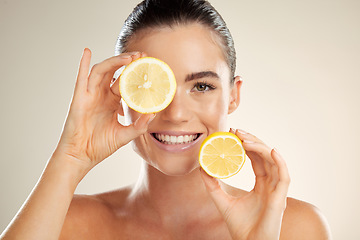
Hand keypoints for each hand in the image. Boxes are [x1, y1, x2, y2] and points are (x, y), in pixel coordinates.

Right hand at [54, 49, 153, 169]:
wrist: (81, 156)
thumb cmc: (100, 146)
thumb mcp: (125, 135)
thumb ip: (139, 125)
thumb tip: (153, 114)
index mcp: (112, 102)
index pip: (125, 83)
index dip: (136, 73)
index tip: (148, 66)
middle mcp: (101, 95)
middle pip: (115, 73)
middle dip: (128, 63)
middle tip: (142, 55)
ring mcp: (90, 95)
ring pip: (102, 71)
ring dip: (115, 62)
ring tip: (130, 57)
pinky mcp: (79, 98)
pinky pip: (81, 77)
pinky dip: (83, 64)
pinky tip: (87, 51)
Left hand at [200, 129, 289, 239]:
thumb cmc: (239, 226)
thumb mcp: (221, 200)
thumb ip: (212, 184)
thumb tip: (202, 168)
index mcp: (260, 184)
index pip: (256, 159)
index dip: (247, 145)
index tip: (234, 133)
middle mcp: (270, 184)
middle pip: (265, 156)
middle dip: (252, 141)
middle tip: (237, 131)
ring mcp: (276, 190)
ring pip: (273, 162)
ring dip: (261, 147)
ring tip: (245, 138)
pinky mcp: (280, 198)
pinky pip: (284, 176)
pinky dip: (280, 162)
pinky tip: (271, 150)